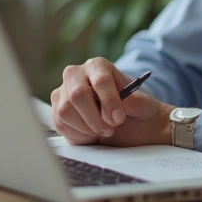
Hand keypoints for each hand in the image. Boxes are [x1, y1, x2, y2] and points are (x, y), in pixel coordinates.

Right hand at [51, 57, 173, 146]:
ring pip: (65, 111)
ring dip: (86, 128)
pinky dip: (78, 135)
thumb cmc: (134, 109)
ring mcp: (63, 92)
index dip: (110, 101)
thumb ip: (137, 102)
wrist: (126, 123)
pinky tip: (91, 134)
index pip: (101, 80)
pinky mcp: (57, 110)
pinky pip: (60, 124)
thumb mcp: (144, 105)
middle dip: (95, 118)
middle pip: (77, 95)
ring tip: (103, 131)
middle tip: (110, 130)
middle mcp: (77, 74)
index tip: (119, 118)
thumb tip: (126, 102)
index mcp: (99, 66)